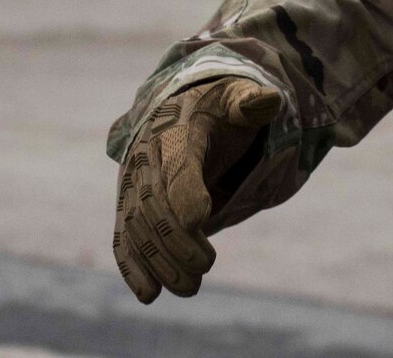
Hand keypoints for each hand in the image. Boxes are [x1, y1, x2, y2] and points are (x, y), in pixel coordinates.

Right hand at [111, 75, 282, 302]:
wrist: (181, 112)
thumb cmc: (216, 108)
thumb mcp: (236, 97)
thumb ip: (250, 102)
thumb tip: (269, 101)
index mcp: (173, 129)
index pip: (175, 163)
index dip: (185, 191)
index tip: (202, 220)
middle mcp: (145, 158)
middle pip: (152, 203)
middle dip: (175, 239)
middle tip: (206, 266)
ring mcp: (132, 184)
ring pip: (135, 227)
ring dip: (159, 262)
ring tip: (190, 288)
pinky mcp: (129, 207)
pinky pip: (123, 239)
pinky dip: (132, 268)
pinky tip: (149, 295)